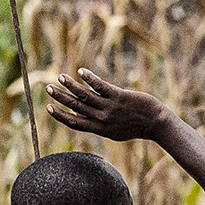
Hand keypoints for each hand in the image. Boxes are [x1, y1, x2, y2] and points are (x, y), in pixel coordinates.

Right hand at [47, 68, 177, 143]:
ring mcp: (110, 107)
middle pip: (76, 107)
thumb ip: (97, 125)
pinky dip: (90, 79)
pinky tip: (80, 72)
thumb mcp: (114, 132)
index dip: (60, 115)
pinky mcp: (119, 97)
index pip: (75, 123)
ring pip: (86, 96)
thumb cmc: (135, 127)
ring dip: (71, 86)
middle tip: (48, 88)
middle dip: (61, 97)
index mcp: (100, 128)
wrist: (156, 124)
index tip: (48, 107)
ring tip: (60, 77)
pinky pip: (101, 87)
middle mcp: (102, 119)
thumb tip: (80, 116)